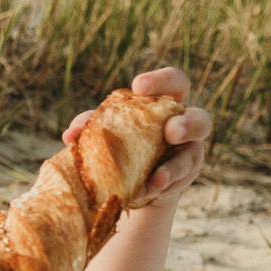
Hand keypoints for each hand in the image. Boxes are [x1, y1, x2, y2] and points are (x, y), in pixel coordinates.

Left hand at [63, 66, 211, 207]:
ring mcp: (189, 151)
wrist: (130, 179)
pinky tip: (148, 190)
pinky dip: (163, 185)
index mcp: (165, 103)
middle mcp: (184, 124)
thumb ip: (89, 126)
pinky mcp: (185, 176)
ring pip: (195, 154)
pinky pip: (180, 180)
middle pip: (200, 118)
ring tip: (158, 177)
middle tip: (169, 131)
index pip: (174, 82)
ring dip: (177, 165)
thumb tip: (70, 135)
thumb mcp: (104, 130)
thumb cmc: (117, 142)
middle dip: (187, 124)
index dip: (160, 81)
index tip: (137, 87)